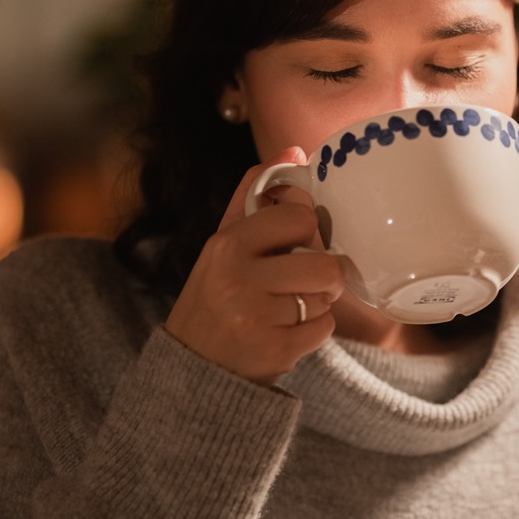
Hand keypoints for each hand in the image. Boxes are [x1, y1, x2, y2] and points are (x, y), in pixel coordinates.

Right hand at [164, 147, 344, 385]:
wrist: (192, 367)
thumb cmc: (216, 295)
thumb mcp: (224, 243)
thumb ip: (255, 197)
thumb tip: (292, 151)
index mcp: (227, 244)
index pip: (298, 216)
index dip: (307, 228)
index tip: (295, 240)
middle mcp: (237, 278)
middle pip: (323, 262)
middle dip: (322, 271)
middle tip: (302, 279)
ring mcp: (255, 317)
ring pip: (325, 296)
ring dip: (318, 302)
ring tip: (291, 306)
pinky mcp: (274, 351)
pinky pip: (323, 328)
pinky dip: (314, 331)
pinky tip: (286, 331)